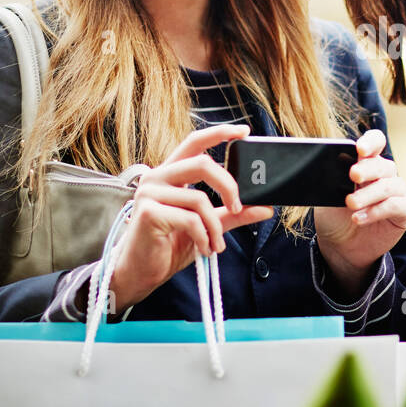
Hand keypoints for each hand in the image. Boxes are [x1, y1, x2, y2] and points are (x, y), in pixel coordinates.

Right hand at [109, 124, 271, 310]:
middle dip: (228, 186)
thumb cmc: (169, 246)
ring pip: (200, 198)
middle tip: (238, 207)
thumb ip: (232, 214)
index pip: (194, 142)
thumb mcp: (207, 226)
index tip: (244, 132)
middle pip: (202, 163)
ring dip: (215, 226)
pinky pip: (190, 220)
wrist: (140, 274)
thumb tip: (265, 208)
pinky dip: (204, 237)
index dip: (220, 133)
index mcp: (170, 174)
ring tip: (216, 244)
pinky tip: (204, 249)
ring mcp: (149, 194)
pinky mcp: (148, 213)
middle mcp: (156, 177)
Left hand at [313, 128, 405, 298]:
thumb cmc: (334, 217)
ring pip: (391, 185)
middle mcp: (384, 176)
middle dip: (367, 168)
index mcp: (366, 164)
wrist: (338, 247)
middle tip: (352, 175)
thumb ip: (332, 181)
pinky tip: (359, 219)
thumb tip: (329, 168)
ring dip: (369, 194)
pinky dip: (378, 211)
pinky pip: (398, 205)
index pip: (376, 143)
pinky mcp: (404, 212)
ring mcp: (396, 193)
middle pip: (383, 164)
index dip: (371, 142)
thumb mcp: (327, 197)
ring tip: (350, 204)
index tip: (359, 149)